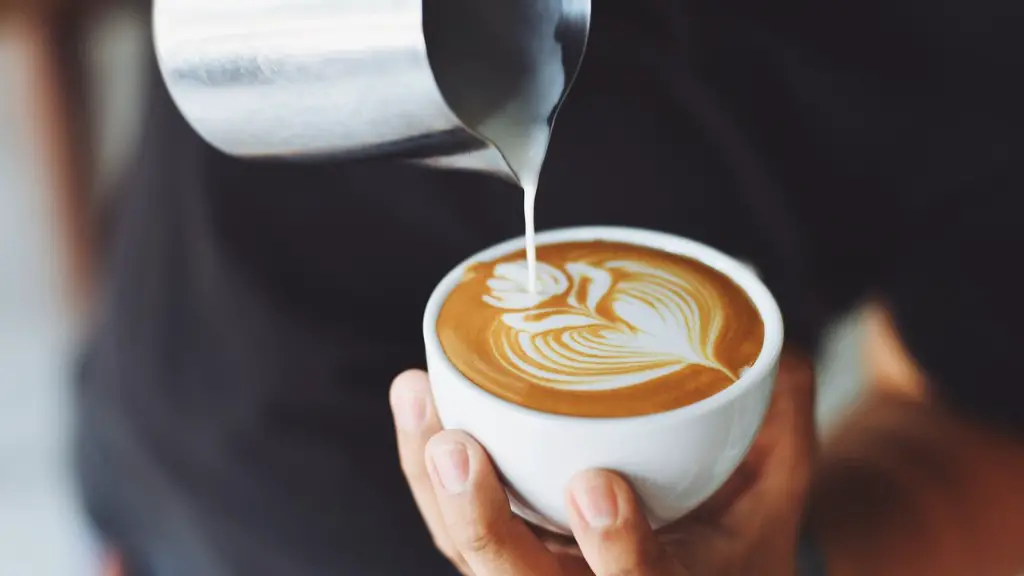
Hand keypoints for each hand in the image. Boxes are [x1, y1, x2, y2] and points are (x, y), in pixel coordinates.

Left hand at [390, 350, 816, 574]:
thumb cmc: (735, 541)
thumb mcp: (775, 491)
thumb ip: (780, 422)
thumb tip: (774, 342)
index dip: (617, 550)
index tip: (598, 486)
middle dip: (482, 522)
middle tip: (457, 449)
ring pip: (469, 552)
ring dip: (433, 484)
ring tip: (418, 399)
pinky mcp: (504, 553)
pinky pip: (452, 525)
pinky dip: (425, 469)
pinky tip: (418, 401)